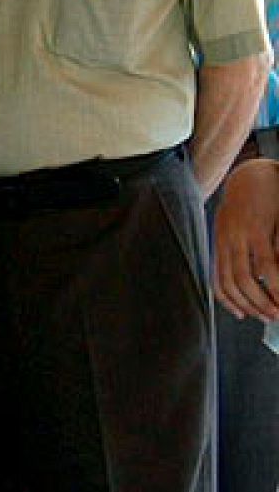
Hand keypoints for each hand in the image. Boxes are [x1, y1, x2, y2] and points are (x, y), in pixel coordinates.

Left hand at [214, 158, 278, 320]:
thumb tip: (257, 278)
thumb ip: (242, 251)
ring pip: (248, 278)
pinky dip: (275, 282)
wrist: (253, 174)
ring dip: (264, 299)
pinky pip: (267, 264)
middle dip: (252, 306)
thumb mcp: (239, 227)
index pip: (218, 281)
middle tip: (270, 317)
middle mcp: (226, 241)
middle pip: (233, 284)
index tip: (244, 315)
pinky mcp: (259, 229)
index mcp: (220, 242)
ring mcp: (240, 236)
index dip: (229, 302)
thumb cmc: (249, 204)